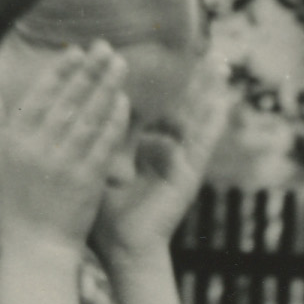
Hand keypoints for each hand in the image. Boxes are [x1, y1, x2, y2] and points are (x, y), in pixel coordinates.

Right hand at [0, 44, 130, 249]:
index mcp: (14, 142)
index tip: (77, 51)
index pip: (40, 96)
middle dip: (88, 71)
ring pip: (87, 118)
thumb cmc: (13, 205)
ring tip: (120, 66)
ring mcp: (63, 165)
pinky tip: (124, 102)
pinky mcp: (86, 182)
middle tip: (106, 48)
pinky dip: (113, 121)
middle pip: (67, 101)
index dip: (61, 71)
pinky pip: (103, 145)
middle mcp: (37, 149)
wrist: (36, 248)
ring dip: (105, 88)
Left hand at [98, 57, 228, 259]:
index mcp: (144, 150)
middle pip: (183, 106)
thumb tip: (80, 107)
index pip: (154, 107)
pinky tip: (223, 101)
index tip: (173, 55)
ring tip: (222, 64)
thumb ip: (96, 139)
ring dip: (211, 91)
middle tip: (210, 51)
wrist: (124, 252)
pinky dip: (213, 122)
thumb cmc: (105, 217)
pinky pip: (202, 143)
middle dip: (196, 79)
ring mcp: (181, 163)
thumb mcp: (96, 168)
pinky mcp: (189, 175)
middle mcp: (167, 152)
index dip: (163, 81)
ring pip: (197, 118)